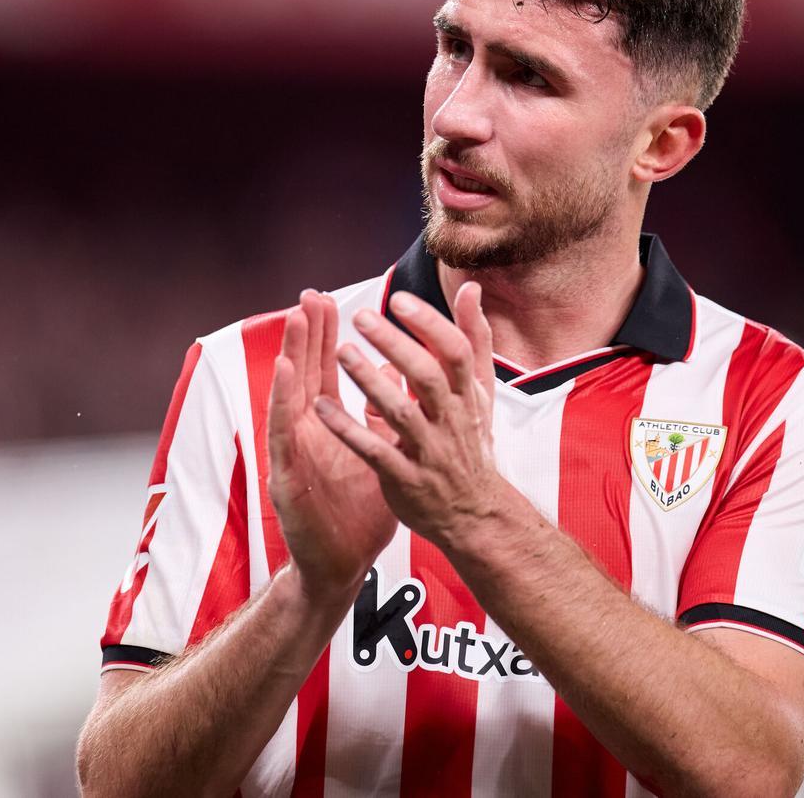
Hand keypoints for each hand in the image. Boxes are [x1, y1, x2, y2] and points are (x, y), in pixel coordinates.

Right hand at [267, 289, 400, 600]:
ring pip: (291, 397)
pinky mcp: (287, 479)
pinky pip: (286, 436)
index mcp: (331, 426)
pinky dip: (283, 403)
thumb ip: (384, 414)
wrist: (342, 564)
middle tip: (309, 294)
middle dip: (307, 334)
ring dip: (291, 357)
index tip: (331, 300)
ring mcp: (296, 454)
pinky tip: (285, 376)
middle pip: (306, 374)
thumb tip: (399, 373)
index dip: (327, 336)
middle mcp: (310, 433)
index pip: (327, 371)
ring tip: (295, 321)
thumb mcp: (380, 453)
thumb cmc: (359, 510)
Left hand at [314, 282, 506, 549]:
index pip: (455, 352)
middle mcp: (451, 420)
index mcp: (467, 396)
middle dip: (395, 345)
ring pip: (401, 413)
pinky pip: (375, 453)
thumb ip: (475, 339)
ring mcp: (429, 452)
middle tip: (361, 317)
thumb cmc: (471, 443)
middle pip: (427, 377)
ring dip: (369, 382)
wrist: (475, 513)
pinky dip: (349, 431)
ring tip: (340, 352)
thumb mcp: (480, 391)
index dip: (429, 324)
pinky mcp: (406, 480)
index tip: (397, 299)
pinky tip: (322, 408)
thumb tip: (471, 289)